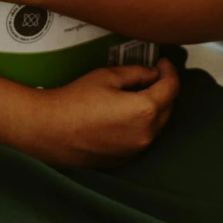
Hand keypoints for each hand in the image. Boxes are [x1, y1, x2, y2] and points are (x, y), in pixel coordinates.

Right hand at [20, 59, 180, 167]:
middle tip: (150, 76)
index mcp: (145, 110)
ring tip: (135, 95)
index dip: (170, 72)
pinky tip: (123, 115)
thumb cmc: (74, 101)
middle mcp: (146, 134)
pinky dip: (140, 125)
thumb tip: (151, 74)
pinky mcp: (125, 159)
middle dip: (163, 90)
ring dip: (153, 109)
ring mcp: (136, 150)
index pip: (171, 88)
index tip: (163, 64)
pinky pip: (142, 138)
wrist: (50, 130)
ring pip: (156, 125)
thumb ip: (136, 72)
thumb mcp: (107, 76)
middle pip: (168, 107)